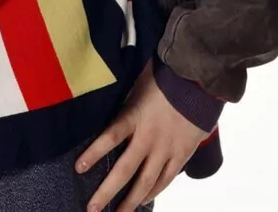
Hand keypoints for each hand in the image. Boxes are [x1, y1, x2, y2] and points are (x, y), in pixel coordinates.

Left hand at [75, 58, 209, 210]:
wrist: (199, 82)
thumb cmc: (164, 78)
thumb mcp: (137, 84)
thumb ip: (124, 101)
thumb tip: (106, 105)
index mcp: (135, 117)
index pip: (110, 138)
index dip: (94, 154)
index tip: (78, 168)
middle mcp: (149, 138)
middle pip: (125, 170)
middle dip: (106, 192)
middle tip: (92, 209)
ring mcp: (166, 149)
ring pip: (146, 182)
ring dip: (130, 201)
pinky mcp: (181, 155)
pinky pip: (166, 179)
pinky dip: (154, 192)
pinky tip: (143, 201)